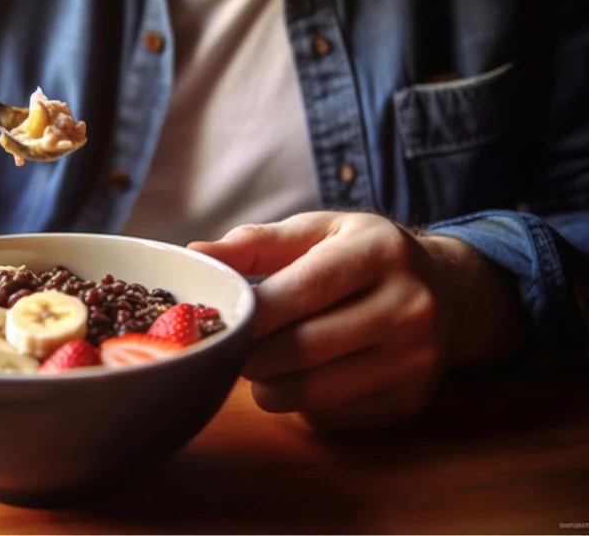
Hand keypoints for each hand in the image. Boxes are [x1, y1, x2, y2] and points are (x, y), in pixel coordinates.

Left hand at [191, 212, 523, 429]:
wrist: (450, 294)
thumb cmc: (364, 257)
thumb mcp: (319, 232)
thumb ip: (256, 244)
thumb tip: (196, 256)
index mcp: (380, 252)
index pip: (304, 289)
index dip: (253, 311)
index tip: (222, 318)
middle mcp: (409, 306)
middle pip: (304, 348)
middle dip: (252, 353)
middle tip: (232, 346)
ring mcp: (416, 360)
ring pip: (313, 391)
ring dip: (268, 385)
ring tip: (259, 364)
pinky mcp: (410, 402)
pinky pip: (331, 415)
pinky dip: (301, 403)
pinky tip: (300, 377)